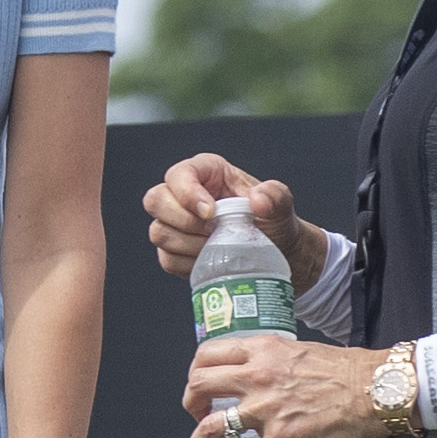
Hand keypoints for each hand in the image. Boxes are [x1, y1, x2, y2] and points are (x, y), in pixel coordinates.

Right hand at [142, 151, 324, 283]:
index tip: (211, 213)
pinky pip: (167, 259)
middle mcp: (183, 195)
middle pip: (155, 200)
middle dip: (183, 221)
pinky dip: (189, 264)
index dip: (187, 193)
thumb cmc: (274, 222)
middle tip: (212, 232)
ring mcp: (174, 224)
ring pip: (158, 232)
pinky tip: (211, 261)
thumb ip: (276, 196)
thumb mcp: (281, 205)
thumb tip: (257, 198)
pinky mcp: (173, 251)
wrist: (275, 254)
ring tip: (218, 247)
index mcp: (206, 173)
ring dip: (189, 245)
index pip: (178, 175)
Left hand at [185, 331, 392, 437]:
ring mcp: (267, 408)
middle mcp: (257, 376)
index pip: (208, 355)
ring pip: (210, 428)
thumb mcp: (299, 351)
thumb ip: (273, 362)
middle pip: (199, 386)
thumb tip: (260, 374)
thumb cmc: (350, 370)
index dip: (196, 372)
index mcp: (262, 351)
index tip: (203, 387)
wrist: (380, 388)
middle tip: (198, 418)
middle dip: (190, 406)